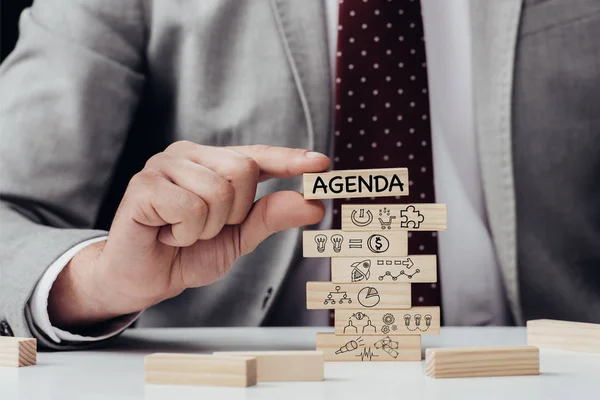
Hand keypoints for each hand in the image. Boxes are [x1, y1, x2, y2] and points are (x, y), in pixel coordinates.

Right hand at [48, 142, 329, 327]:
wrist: (144, 279)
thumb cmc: (188, 253)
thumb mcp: (238, 238)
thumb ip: (270, 217)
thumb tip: (313, 203)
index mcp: (212, 163)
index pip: (257, 156)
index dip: (290, 159)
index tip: (322, 164)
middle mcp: (189, 155)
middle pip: (243, 171)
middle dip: (233, 213)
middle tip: (205, 228)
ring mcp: (163, 165)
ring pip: (218, 192)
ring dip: (206, 227)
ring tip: (182, 232)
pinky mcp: (143, 184)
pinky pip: (190, 207)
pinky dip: (185, 232)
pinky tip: (166, 233)